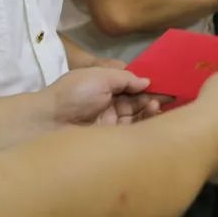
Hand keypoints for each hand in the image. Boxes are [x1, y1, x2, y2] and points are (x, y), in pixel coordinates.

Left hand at [46, 68, 160, 127]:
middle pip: (136, 101)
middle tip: (168, 95)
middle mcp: (109, 103)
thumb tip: (146, 80)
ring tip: (158, 104)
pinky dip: (144, 122)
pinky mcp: (111, 139)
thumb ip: (125, 78)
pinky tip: (152, 113)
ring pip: (137, 116)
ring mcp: (110, 122)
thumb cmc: (74, 93)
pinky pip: (132, 131)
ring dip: (150, 109)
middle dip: (153, 96)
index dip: (148, 83)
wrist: (49, 122)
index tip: (167, 82)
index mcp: (104, 85)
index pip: (131, 84)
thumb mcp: (99, 76)